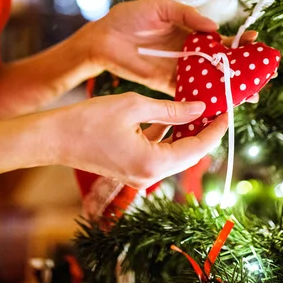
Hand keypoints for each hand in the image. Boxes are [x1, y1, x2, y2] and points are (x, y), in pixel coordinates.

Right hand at [48, 92, 228, 188]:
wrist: (53, 138)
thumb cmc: (88, 120)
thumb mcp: (134, 106)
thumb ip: (170, 109)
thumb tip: (200, 107)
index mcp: (153, 163)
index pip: (197, 148)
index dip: (215, 129)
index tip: (228, 110)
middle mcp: (149, 176)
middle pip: (189, 154)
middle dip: (205, 132)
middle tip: (217, 108)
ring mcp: (139, 175)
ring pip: (175, 153)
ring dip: (188, 133)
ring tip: (201, 109)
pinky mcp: (131, 168)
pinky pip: (159, 153)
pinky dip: (169, 136)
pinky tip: (175, 118)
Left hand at [86, 0, 258, 95]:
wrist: (104, 38)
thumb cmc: (131, 17)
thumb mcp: (162, 7)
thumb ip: (188, 15)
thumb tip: (214, 27)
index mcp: (191, 32)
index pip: (220, 39)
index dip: (239, 42)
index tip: (257, 43)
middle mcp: (189, 53)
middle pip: (221, 63)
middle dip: (242, 69)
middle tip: (264, 76)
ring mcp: (180, 70)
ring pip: (210, 80)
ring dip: (229, 87)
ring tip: (251, 95)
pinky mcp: (167, 84)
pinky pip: (189, 92)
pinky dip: (205, 98)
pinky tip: (222, 104)